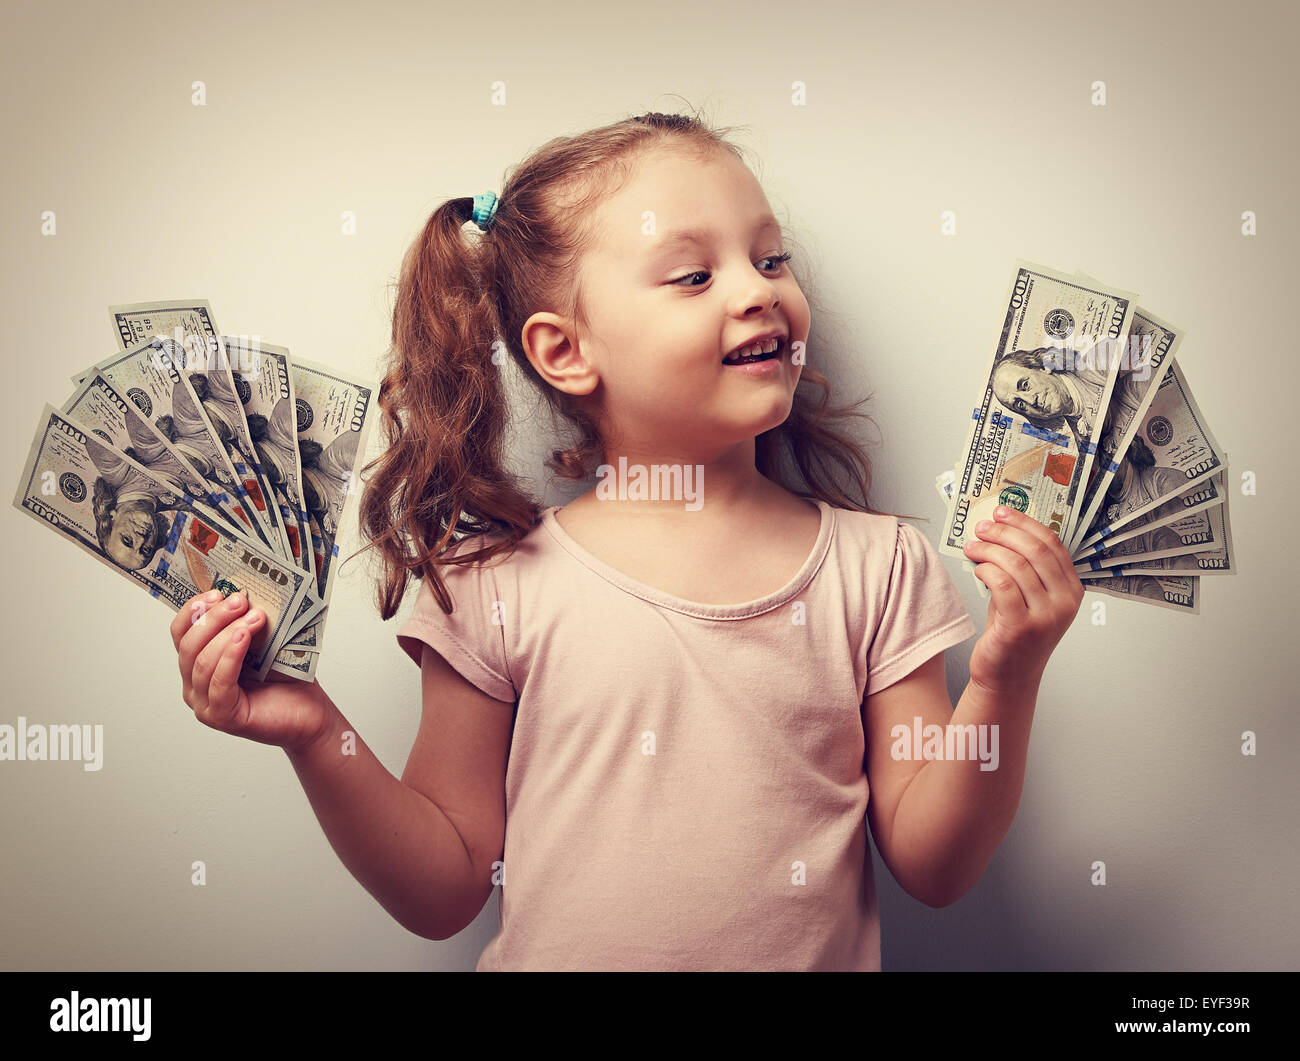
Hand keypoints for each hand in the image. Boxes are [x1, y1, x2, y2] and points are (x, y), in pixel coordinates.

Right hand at [170, 590, 331, 751]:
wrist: (309, 712)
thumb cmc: (285, 678)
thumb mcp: (263, 643)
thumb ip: (246, 622)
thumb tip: (242, 591)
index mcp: (198, 663)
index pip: (181, 632)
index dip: (194, 609)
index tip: (218, 591)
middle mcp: (194, 685)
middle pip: (188, 645)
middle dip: (214, 617)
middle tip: (240, 600)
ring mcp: (205, 704)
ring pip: (202, 662)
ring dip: (227, 633)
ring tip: (254, 617)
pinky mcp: (221, 717)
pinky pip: (219, 683)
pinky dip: (230, 656)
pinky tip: (244, 638)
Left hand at [962, 506, 1084, 692]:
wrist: (1008, 677)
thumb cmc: (1014, 632)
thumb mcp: (1028, 596)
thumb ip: (1025, 567)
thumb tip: (1001, 528)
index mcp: (1072, 589)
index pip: (1053, 543)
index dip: (1025, 523)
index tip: (1002, 512)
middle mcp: (1065, 602)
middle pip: (1035, 550)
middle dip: (1004, 532)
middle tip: (981, 527)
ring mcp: (1046, 616)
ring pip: (1016, 564)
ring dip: (989, 549)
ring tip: (972, 547)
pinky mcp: (1021, 627)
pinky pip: (1002, 584)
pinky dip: (986, 570)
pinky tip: (977, 568)